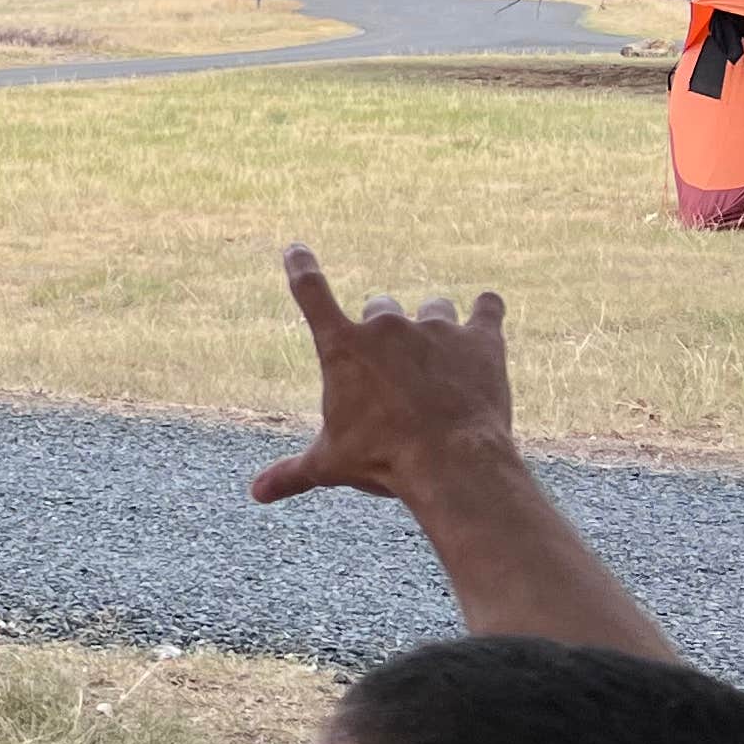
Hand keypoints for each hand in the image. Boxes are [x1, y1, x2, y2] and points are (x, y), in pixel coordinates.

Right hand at [248, 244, 517, 508]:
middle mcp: (386, 325)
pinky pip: (487, 308)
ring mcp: (436, 328)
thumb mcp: (330, 465)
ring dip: (432, 326)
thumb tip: (256, 494)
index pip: (310, 292)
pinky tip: (487, 310)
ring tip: (439, 356)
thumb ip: (292, 471)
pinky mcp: (481, 339)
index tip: (295, 249)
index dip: (301, 268)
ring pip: (432, 308)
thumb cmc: (382, 460)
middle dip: (382, 333)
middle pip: (379, 308)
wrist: (450, 461)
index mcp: (342, 348)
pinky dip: (486, 311)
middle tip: (391, 369)